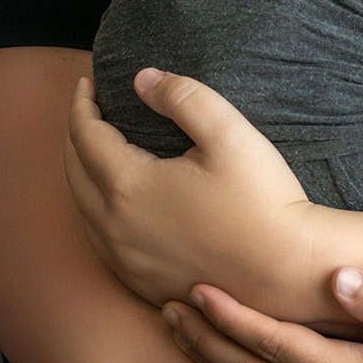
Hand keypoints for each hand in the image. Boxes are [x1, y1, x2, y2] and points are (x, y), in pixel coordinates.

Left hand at [65, 68, 320, 312]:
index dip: (82, 104)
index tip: (87, 82)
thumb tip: (142, 79)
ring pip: (82, 210)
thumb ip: (183, 96)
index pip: (86, 136)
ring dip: (82, 174)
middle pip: (74, 172)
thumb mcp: (229, 133)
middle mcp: (115, 228)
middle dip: (76, 135)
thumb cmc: (263, 200)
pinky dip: (96, 212)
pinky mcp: (141, 283)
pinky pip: (101, 242)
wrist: (287, 269)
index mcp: (129, 187)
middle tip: (89, 110)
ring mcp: (126, 261)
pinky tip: (115, 203)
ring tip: (97, 150)